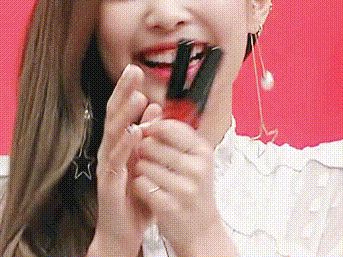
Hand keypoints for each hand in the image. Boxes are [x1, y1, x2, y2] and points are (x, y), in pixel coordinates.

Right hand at [92, 64, 160, 256]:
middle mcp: (109, 149)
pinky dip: (125, 145)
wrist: (122, 231)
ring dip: (126, 114)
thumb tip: (155, 109)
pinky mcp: (109, 182)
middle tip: (133, 71)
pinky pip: (116, 161)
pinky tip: (134, 132)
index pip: (121, 111)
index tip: (136, 69)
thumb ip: (148, 135)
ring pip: (113, 133)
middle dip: (123, 92)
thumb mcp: (145, 160)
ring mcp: (107, 165)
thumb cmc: (134, 196)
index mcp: (119, 143)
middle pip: (114, 115)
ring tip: (137, 96)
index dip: (127, 90)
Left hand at [131, 118, 223, 256]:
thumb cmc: (194, 192)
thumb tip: (153, 112)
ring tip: (153, 178)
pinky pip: (140, 184)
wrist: (201, 230)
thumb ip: (176, 137)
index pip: (170, 127)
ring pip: (143, 164)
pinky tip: (149, 191)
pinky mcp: (169, 206)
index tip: (147, 131)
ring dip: (141, 170)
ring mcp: (183, 188)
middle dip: (144, 150)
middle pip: (152, 144)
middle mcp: (196, 168)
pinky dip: (139, 186)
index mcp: (202, 152)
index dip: (152, 127)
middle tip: (152, 160)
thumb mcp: (195, 160)